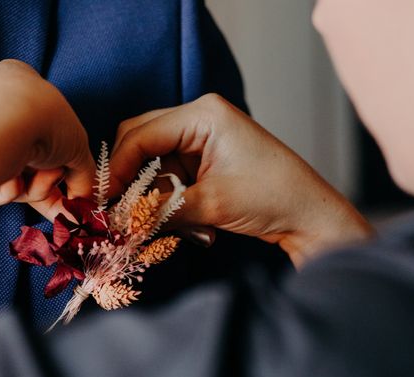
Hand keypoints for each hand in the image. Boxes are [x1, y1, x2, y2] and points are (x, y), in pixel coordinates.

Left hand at [0, 60, 94, 219]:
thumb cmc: (41, 120)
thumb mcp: (77, 144)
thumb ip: (83, 171)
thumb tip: (83, 197)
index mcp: (19, 81)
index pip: (45, 127)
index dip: (60, 163)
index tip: (67, 188)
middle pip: (26, 153)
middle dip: (43, 182)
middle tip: (53, 197)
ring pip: (6, 168)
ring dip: (26, 186)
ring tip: (30, 186)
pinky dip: (1, 188)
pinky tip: (8, 185)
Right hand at [110, 94, 372, 266]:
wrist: (311, 217)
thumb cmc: (273, 198)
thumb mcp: (210, 204)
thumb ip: (158, 209)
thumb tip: (118, 219)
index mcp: (203, 114)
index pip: (141, 134)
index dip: (117, 168)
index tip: (103, 201)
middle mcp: (200, 119)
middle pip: (141, 142)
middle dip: (130, 179)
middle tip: (119, 212)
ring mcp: (203, 140)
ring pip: (154, 164)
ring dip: (154, 197)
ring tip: (171, 225)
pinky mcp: (206, 160)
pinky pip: (171, 177)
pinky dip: (171, 202)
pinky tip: (192, 224)